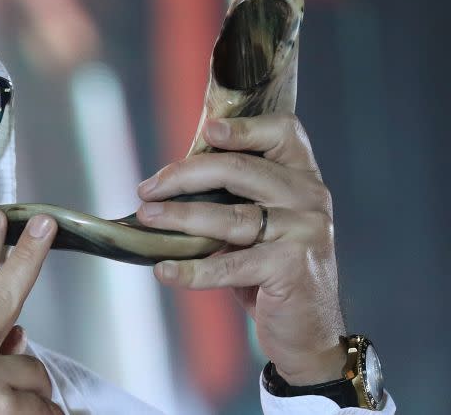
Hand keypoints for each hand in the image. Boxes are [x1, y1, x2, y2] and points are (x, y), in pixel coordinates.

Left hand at [136, 114, 346, 385]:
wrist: (308, 328)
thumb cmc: (271, 268)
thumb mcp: (257, 223)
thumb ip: (229, 197)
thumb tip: (164, 184)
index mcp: (301, 177)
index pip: (283, 132)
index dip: (245, 127)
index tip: (207, 130)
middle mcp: (309, 197)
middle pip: (240, 170)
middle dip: (185, 175)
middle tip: (146, 189)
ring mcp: (305, 232)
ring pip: (230, 216)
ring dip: (180, 217)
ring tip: (146, 217)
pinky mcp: (293, 269)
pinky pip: (230, 265)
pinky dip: (192, 270)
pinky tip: (164, 270)